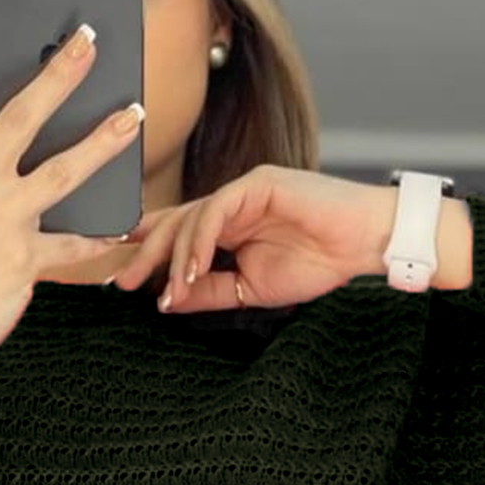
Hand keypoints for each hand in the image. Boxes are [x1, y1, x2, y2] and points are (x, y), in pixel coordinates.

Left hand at [112, 165, 387, 311]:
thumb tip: (168, 301)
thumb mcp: (251, 288)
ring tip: (169, 290)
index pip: (178, 234)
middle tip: (123, 282)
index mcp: (228, 225)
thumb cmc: (318, 261)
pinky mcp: (257, 183)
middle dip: (145, 253)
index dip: (147, 252)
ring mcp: (242, 190)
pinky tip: (192, 268)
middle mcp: (230, 203)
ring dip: (174, 256)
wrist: (363, 244)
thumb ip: (211, 291)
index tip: (122, 280)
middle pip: (174, 222)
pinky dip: (199, 240)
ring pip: (190, 216)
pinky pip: (215, 209)